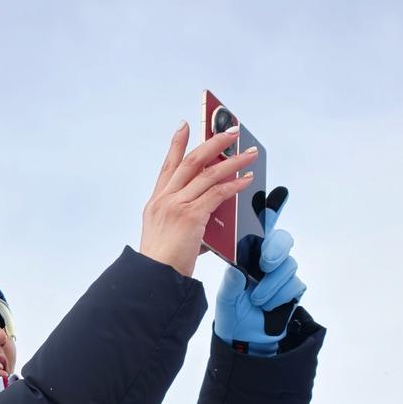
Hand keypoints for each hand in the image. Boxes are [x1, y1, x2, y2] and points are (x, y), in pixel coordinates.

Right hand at [139, 121, 257, 277]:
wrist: (154, 278)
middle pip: (191, 161)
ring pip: (207, 173)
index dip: (176, 144)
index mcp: (156, 202)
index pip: (168, 166)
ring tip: (248, 154)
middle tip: (230, 131)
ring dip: (232, 161)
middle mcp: (164, 199)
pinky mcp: (190, 216)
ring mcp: (176, 206)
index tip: (185, 126)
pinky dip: (234, 184)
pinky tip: (246, 180)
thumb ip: (189, 218)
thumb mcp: (170, 234)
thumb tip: (214, 211)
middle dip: (212, 142)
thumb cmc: (162, 263)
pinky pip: (217, 193)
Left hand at [213, 187, 304, 355]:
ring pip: (288, 265)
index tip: (276, 193)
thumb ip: (232, 283)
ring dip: (271, 284)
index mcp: (249, 252)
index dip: (271, 209)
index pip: (261, 227)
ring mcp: (282, 273)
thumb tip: (240, 271)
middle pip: (281, 241)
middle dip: (275, 250)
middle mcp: (268, 259)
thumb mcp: (227, 296)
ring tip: (256, 298)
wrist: (243, 337)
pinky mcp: (292, 290)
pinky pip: (294, 285)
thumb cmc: (233, 310)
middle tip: (265, 263)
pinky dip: (278, 297)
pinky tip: (265, 305)